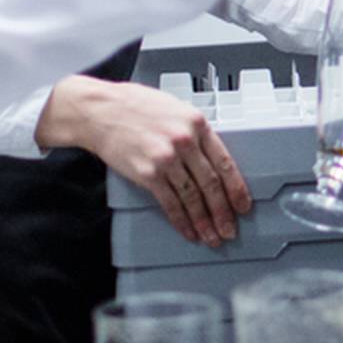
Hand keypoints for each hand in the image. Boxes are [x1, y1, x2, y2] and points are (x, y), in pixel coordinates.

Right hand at [37, 77, 251, 247]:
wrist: (99, 110)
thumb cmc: (134, 105)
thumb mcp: (174, 109)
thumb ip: (194, 132)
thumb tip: (210, 158)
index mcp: (197, 124)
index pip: (225, 162)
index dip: (237, 188)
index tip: (243, 205)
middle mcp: (185, 142)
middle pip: (212, 185)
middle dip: (223, 212)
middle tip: (230, 229)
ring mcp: (166, 159)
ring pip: (193, 198)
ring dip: (205, 222)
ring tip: (212, 237)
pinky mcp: (148, 173)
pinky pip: (170, 203)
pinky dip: (181, 221)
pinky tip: (188, 230)